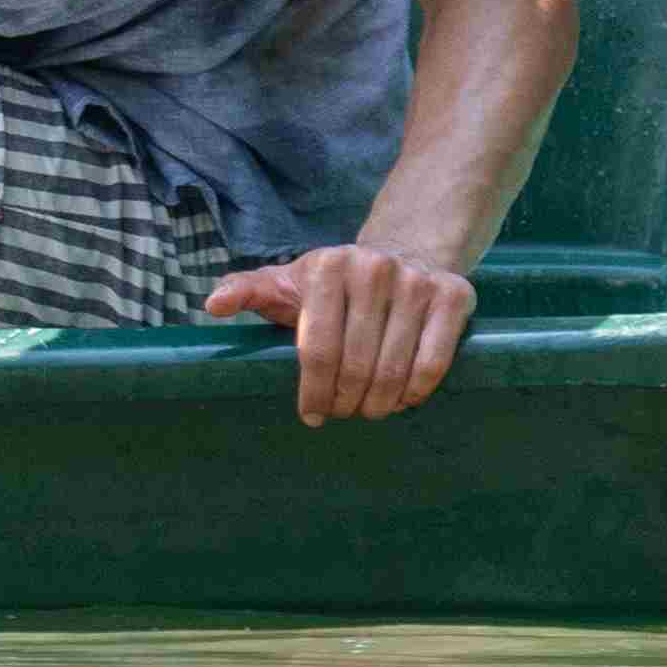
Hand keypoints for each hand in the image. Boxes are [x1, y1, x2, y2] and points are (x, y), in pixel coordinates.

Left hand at [198, 242, 477, 424]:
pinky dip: (416, 391)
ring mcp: (416, 281)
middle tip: (342, 414)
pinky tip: (402, 400)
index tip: (312, 415)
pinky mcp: (453, 296)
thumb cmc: (335, 283)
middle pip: (356, 363)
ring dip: (379, 403)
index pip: (317, 348)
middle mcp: (373, 268)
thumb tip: (212, 306)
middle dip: (346, 401)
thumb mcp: (288, 281)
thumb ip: (247, 291)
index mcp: (326, 266)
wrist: (405, 251)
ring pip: (395, 368)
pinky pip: (433, 361)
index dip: (314, 391)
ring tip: (369, 411)